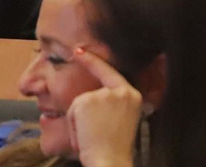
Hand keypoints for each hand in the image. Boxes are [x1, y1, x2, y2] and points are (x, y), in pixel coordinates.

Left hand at [65, 47, 142, 166]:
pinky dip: (74, 125)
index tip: (79, 51)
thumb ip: (112, 104)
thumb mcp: (121, 119)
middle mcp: (121, 91)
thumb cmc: (115, 148)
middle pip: (91, 93)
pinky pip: (72, 111)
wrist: (111, 161)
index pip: (111, 73)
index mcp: (132, 95)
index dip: (93, 61)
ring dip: (80, 122)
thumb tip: (93, 97)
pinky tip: (84, 135)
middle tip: (93, 135)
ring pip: (80, 103)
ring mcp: (104, 94)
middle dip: (83, 115)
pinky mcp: (87, 100)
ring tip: (92, 137)